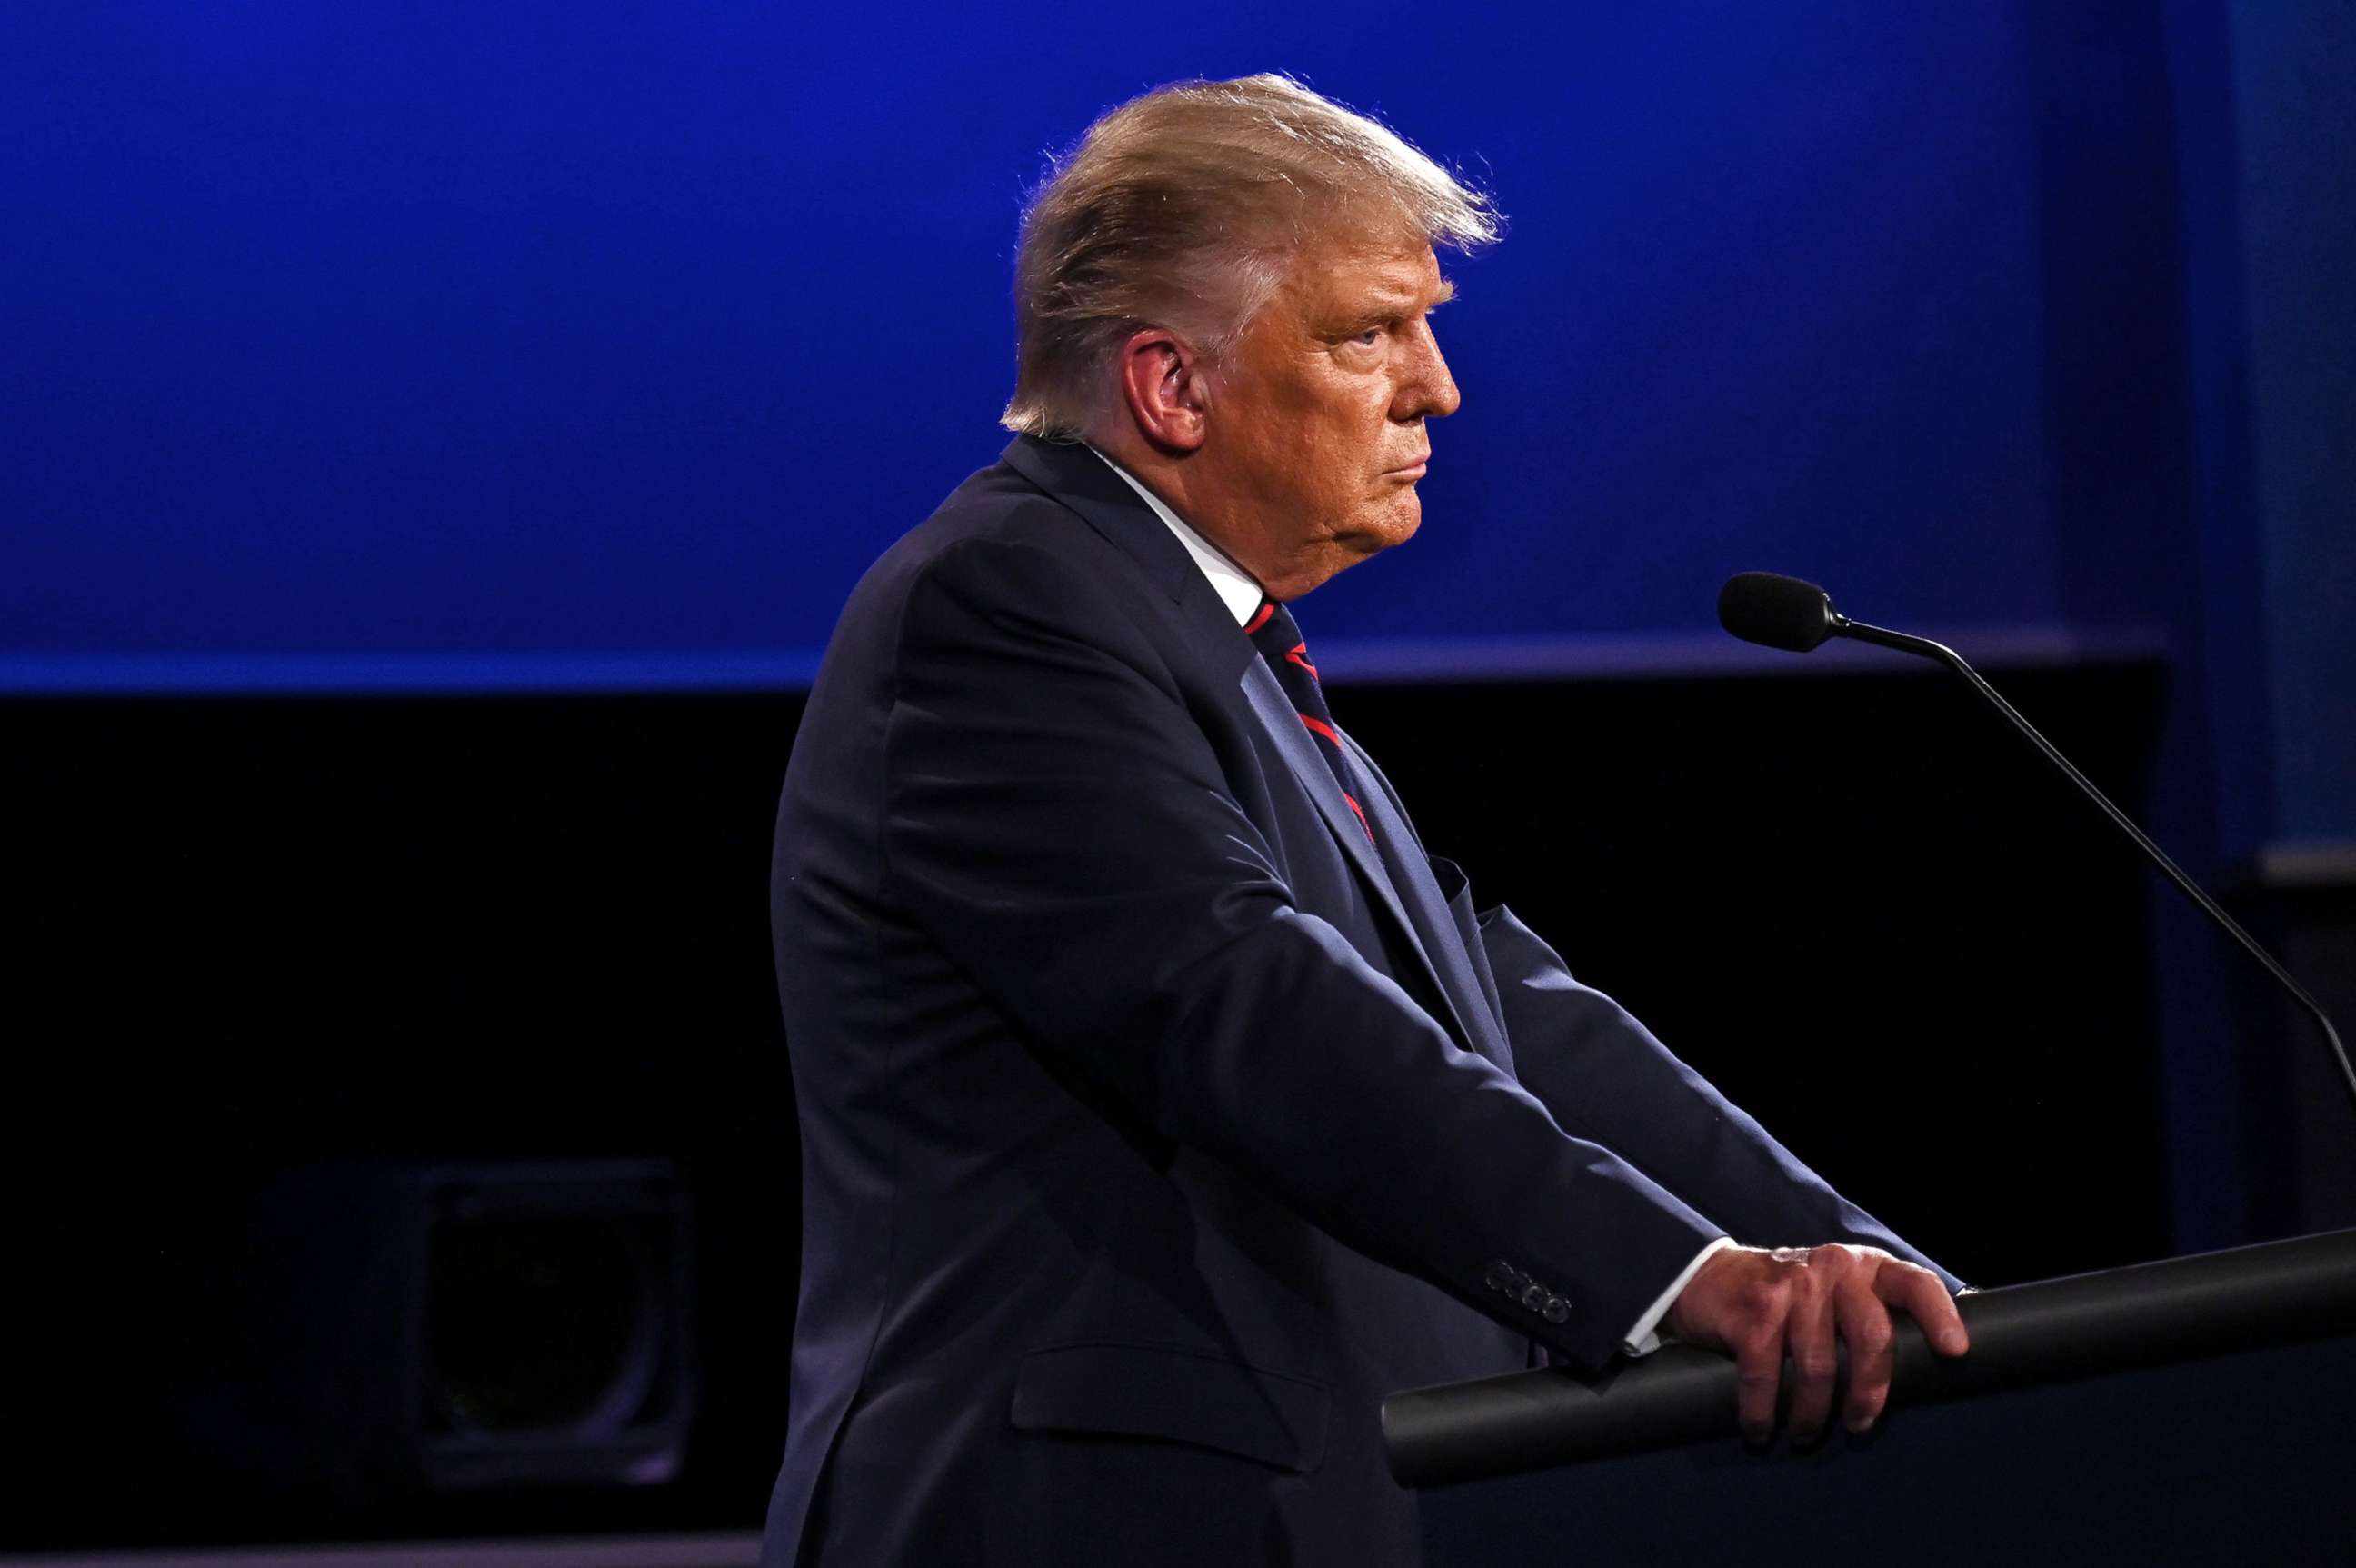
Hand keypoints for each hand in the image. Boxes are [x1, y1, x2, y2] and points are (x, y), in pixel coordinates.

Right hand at [1664, 1242, 1969, 1445]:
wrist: (1712, 1279)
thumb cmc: (1790, 1300)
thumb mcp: (1838, 1293)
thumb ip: (1874, 1315)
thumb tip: (1925, 1371)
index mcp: (1865, 1268)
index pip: (1914, 1283)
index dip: (1940, 1316)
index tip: (1955, 1352)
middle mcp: (1834, 1269)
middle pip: (1872, 1337)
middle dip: (1869, 1394)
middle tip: (1858, 1424)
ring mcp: (1792, 1286)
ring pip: (1819, 1366)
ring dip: (1812, 1413)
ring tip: (1806, 1433)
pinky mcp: (1754, 1309)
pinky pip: (1765, 1374)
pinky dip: (1762, 1412)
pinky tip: (1761, 1428)